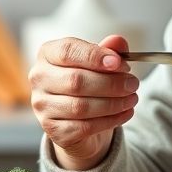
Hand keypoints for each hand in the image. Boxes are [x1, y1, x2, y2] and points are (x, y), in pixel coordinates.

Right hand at [29, 35, 139, 170]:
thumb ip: (109, 50)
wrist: (77, 118)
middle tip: (133, 83)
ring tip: (132, 98)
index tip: (120, 63)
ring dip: (113, 103)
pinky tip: (125, 113)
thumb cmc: (88, 82)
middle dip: (111, 83)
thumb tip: (118, 41)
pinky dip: (110, 120)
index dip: (95, 57)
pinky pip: (85, 127)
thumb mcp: (99, 62)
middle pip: (76, 80)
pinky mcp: (53, 130)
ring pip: (81, 106)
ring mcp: (43, 106)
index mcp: (48, 53)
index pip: (68, 51)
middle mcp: (39, 78)